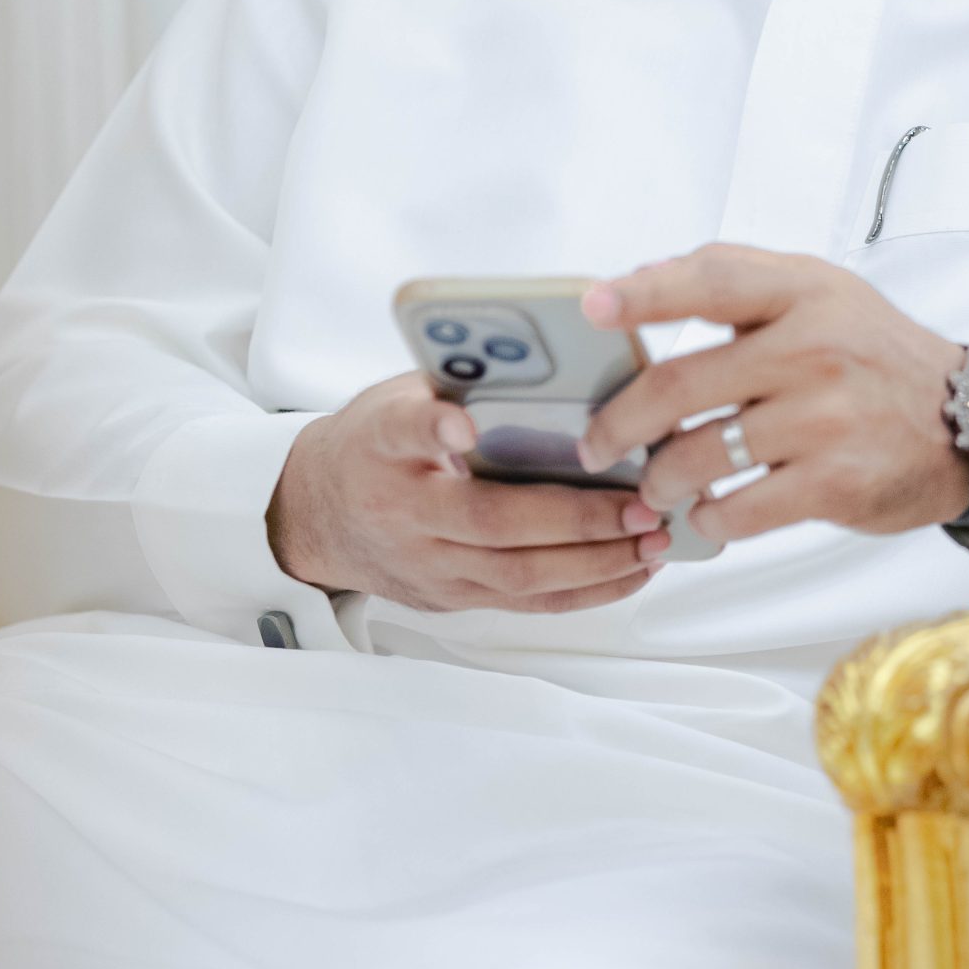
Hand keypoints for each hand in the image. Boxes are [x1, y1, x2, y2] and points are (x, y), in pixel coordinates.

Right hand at [266, 371, 670, 611]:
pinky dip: (588, 590)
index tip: (463, 423)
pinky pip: (526, 603)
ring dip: (597, 563)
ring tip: (654, 540)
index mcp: (380, 447)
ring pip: (519, 577)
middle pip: (490, 523)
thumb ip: (452, 386)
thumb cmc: (371, 445)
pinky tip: (633, 569)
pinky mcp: (452, 598)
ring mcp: (428, 566)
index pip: (402, 432)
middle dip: (575, 519)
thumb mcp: (392, 396)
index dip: (432, 429)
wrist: (314, 515)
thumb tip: (542, 364)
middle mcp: (402, 513)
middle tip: (641, 503)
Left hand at [577, 245, 968, 544]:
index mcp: (804, 292)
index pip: (712, 280)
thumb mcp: (822, 292)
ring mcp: (826, 419)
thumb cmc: (876, 356)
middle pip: (680, 384)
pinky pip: (739, 508)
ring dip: (659, 479)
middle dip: (620, 423)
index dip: (644, 294)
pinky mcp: (836, 483)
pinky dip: (708, 517)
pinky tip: (707, 512)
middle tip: (597, 444)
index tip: (592, 308)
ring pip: (699, 454)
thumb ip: (739, 279)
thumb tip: (642, 279)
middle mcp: (814, 349)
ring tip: (654, 486)